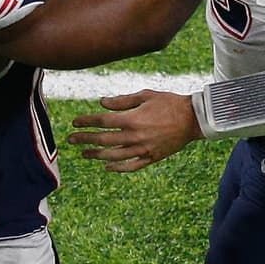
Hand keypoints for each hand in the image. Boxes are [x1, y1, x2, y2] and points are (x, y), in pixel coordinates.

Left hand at [67, 89, 202, 171]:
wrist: (193, 119)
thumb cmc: (169, 103)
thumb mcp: (145, 95)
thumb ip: (122, 101)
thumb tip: (101, 103)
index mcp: (132, 119)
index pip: (102, 121)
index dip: (86, 122)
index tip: (74, 122)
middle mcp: (135, 136)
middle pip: (103, 140)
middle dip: (84, 139)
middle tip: (71, 139)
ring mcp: (143, 149)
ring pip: (114, 156)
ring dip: (96, 155)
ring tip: (84, 154)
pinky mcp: (151, 158)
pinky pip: (131, 166)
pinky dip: (118, 168)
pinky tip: (107, 167)